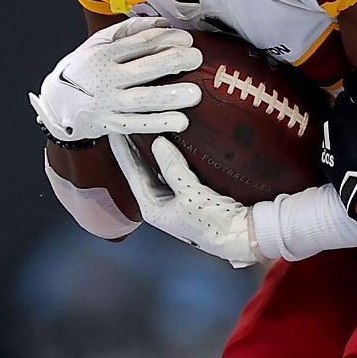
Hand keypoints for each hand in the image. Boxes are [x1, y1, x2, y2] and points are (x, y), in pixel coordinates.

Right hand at [31, 17, 201, 142]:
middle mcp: (105, 78)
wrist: (54, 104)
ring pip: (142, 99)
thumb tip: (162, 24)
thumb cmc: (81, 70)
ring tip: (194, 94)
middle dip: (174, 62)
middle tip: (195, 59)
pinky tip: (180, 121)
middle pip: (144, 69)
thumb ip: (127, 31)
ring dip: (170, 96)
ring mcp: (107, 103)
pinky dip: (159, 124)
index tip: (187, 40)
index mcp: (103, 54)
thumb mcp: (95, 44)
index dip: (168, 39)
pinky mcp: (110, 124)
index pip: (140, 43)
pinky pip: (137, 125)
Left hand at [109, 134, 261, 267]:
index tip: (115, 129)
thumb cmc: (214, 224)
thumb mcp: (191, 195)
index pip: (131, 172)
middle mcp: (160, 202)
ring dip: (153, 149)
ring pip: (158, 168)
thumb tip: (158, 142)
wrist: (241, 237)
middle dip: (134, 147)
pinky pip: (175, 168)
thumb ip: (173, 168)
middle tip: (126, 121)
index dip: (123, 150)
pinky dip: (172, 154)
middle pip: (142, 169)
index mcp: (152, 207)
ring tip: (146, 126)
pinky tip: (172, 140)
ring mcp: (175, 198)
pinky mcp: (192, 192)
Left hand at [321, 71, 356, 216]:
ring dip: (346, 133)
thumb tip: (352, 75)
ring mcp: (327, 146)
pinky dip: (343, 150)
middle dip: (350, 114)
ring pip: (336, 132)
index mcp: (342, 110)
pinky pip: (335, 151)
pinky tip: (356, 155)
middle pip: (340, 114)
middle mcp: (329, 126)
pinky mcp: (328, 164)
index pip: (348, 94)